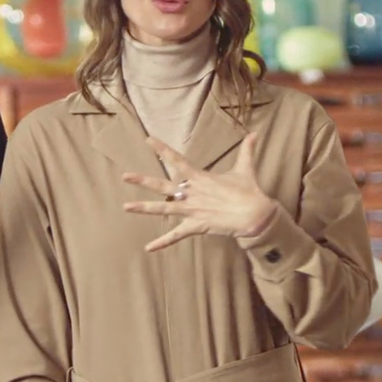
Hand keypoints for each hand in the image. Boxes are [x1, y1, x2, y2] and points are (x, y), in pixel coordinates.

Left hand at [122, 133, 279, 251]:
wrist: (255, 214)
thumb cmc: (249, 191)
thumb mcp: (246, 168)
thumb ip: (247, 150)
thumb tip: (256, 133)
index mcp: (200, 178)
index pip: (177, 160)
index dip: (162, 149)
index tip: (148, 140)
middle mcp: (191, 193)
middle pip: (163, 185)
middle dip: (143, 181)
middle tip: (125, 177)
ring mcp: (192, 210)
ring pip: (163, 208)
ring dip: (144, 208)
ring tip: (125, 207)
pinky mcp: (196, 225)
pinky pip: (176, 235)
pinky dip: (162, 242)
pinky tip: (148, 248)